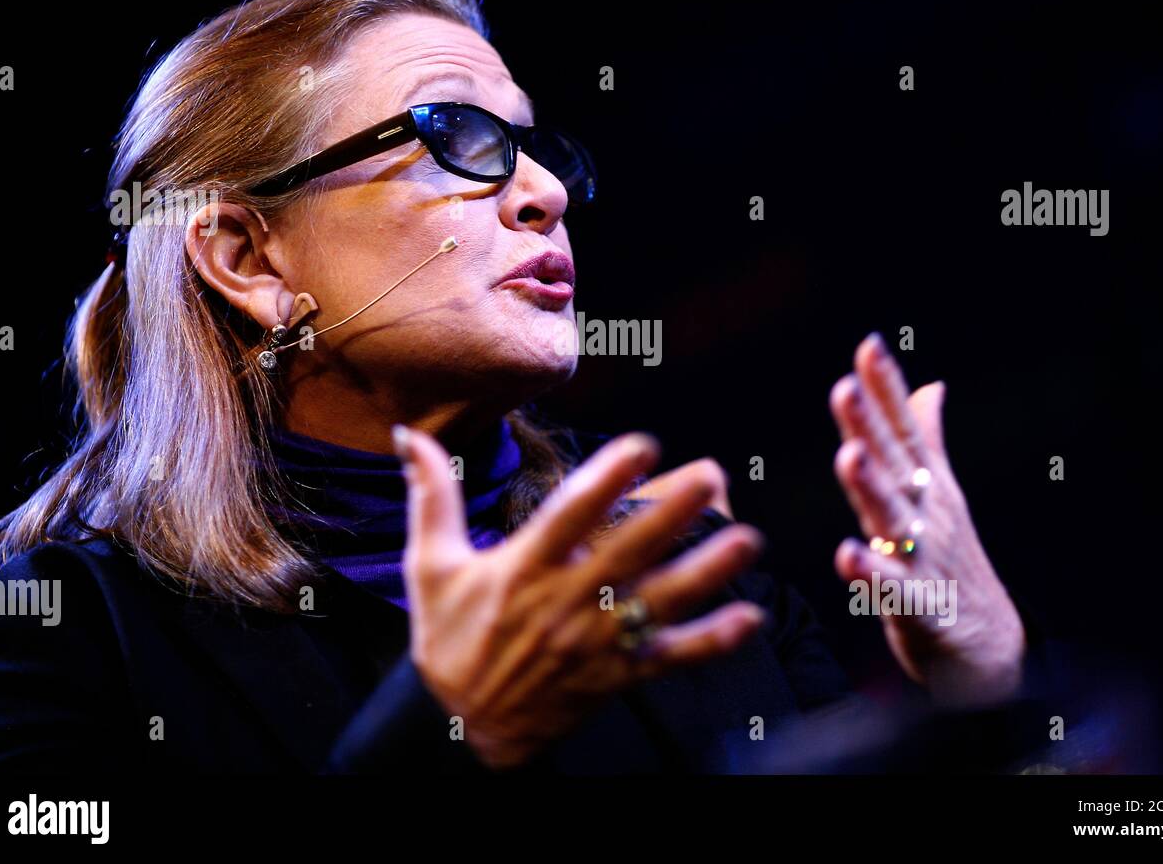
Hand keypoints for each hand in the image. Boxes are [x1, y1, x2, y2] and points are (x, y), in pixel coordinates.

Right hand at [395, 425, 767, 768]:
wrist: (461, 728)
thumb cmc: (449, 639)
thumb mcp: (430, 566)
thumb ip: (432, 496)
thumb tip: (413, 434)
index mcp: (522, 570)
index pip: (568, 517)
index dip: (606, 480)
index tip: (642, 444)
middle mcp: (564, 604)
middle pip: (626, 553)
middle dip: (672, 514)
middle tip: (713, 476)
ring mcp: (595, 642)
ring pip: (657, 604)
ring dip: (706, 573)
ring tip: (748, 541)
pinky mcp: (616, 676)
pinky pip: (669, 659)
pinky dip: (711, 642)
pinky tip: (748, 618)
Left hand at [829, 333, 1027, 706]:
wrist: (990, 646)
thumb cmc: (952, 562)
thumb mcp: (940, 494)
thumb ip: (926, 439)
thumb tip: (929, 385)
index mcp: (926, 487)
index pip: (903, 429)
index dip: (887, 389)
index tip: (869, 344)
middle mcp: (927, 515)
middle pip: (894, 464)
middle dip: (871, 425)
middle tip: (845, 387)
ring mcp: (924, 560)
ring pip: (893, 520)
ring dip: (871, 488)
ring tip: (849, 456)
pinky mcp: (919, 607)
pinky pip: (893, 590)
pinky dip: (870, 574)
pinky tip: (847, 555)